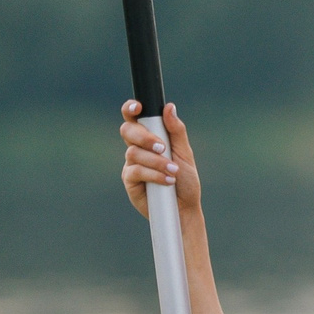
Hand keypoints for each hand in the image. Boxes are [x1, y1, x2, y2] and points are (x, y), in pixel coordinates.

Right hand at [120, 100, 203, 219]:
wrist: (184, 206)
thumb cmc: (186, 179)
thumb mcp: (185, 153)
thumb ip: (176, 131)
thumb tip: (169, 107)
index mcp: (150, 138)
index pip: (134, 119)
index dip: (130, 109)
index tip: (137, 107)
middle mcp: (138, 148)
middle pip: (128, 131)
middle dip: (144, 137)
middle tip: (162, 147)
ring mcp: (131, 164)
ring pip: (133, 152)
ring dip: (157, 162)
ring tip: (173, 171)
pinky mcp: (129, 180)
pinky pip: (135, 171)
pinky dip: (154, 175)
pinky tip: (167, 181)